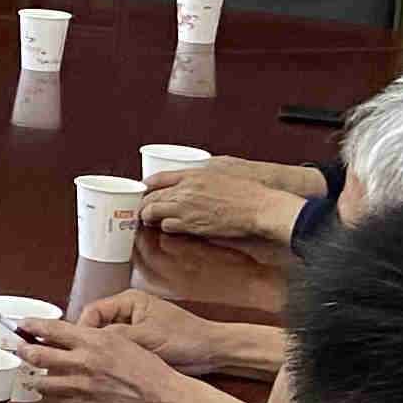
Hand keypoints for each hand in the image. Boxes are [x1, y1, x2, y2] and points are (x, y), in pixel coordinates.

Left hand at [20, 320, 228, 402]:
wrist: (165, 400)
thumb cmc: (149, 371)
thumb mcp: (121, 342)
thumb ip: (93, 341)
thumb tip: (69, 338)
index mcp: (93, 342)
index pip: (51, 329)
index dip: (33, 327)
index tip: (23, 325)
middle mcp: (83, 363)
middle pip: (38, 355)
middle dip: (26, 352)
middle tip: (23, 351)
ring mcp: (80, 389)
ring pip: (44, 384)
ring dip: (41, 381)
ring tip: (41, 380)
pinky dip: (67, 400)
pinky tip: (76, 397)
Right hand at [61, 288, 261, 380]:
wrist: (213, 352)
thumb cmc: (187, 338)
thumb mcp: (147, 337)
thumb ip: (116, 337)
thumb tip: (88, 341)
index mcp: (128, 302)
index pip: (92, 312)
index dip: (81, 330)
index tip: (76, 347)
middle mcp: (127, 313)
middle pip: (95, 326)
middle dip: (88, 343)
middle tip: (80, 359)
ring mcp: (133, 330)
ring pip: (104, 342)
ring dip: (100, 354)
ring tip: (94, 368)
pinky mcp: (138, 346)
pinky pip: (116, 352)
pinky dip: (112, 362)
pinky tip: (109, 372)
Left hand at [135, 163, 303, 248]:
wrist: (260, 208)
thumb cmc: (247, 193)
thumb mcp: (222, 175)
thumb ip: (204, 178)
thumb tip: (194, 182)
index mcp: (194, 175)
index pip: (158, 177)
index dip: (147, 185)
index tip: (143, 189)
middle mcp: (186, 190)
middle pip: (152, 196)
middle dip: (144, 203)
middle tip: (143, 208)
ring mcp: (187, 208)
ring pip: (154, 211)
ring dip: (150, 216)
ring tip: (149, 220)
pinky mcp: (192, 225)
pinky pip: (167, 226)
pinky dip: (164, 227)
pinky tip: (166, 228)